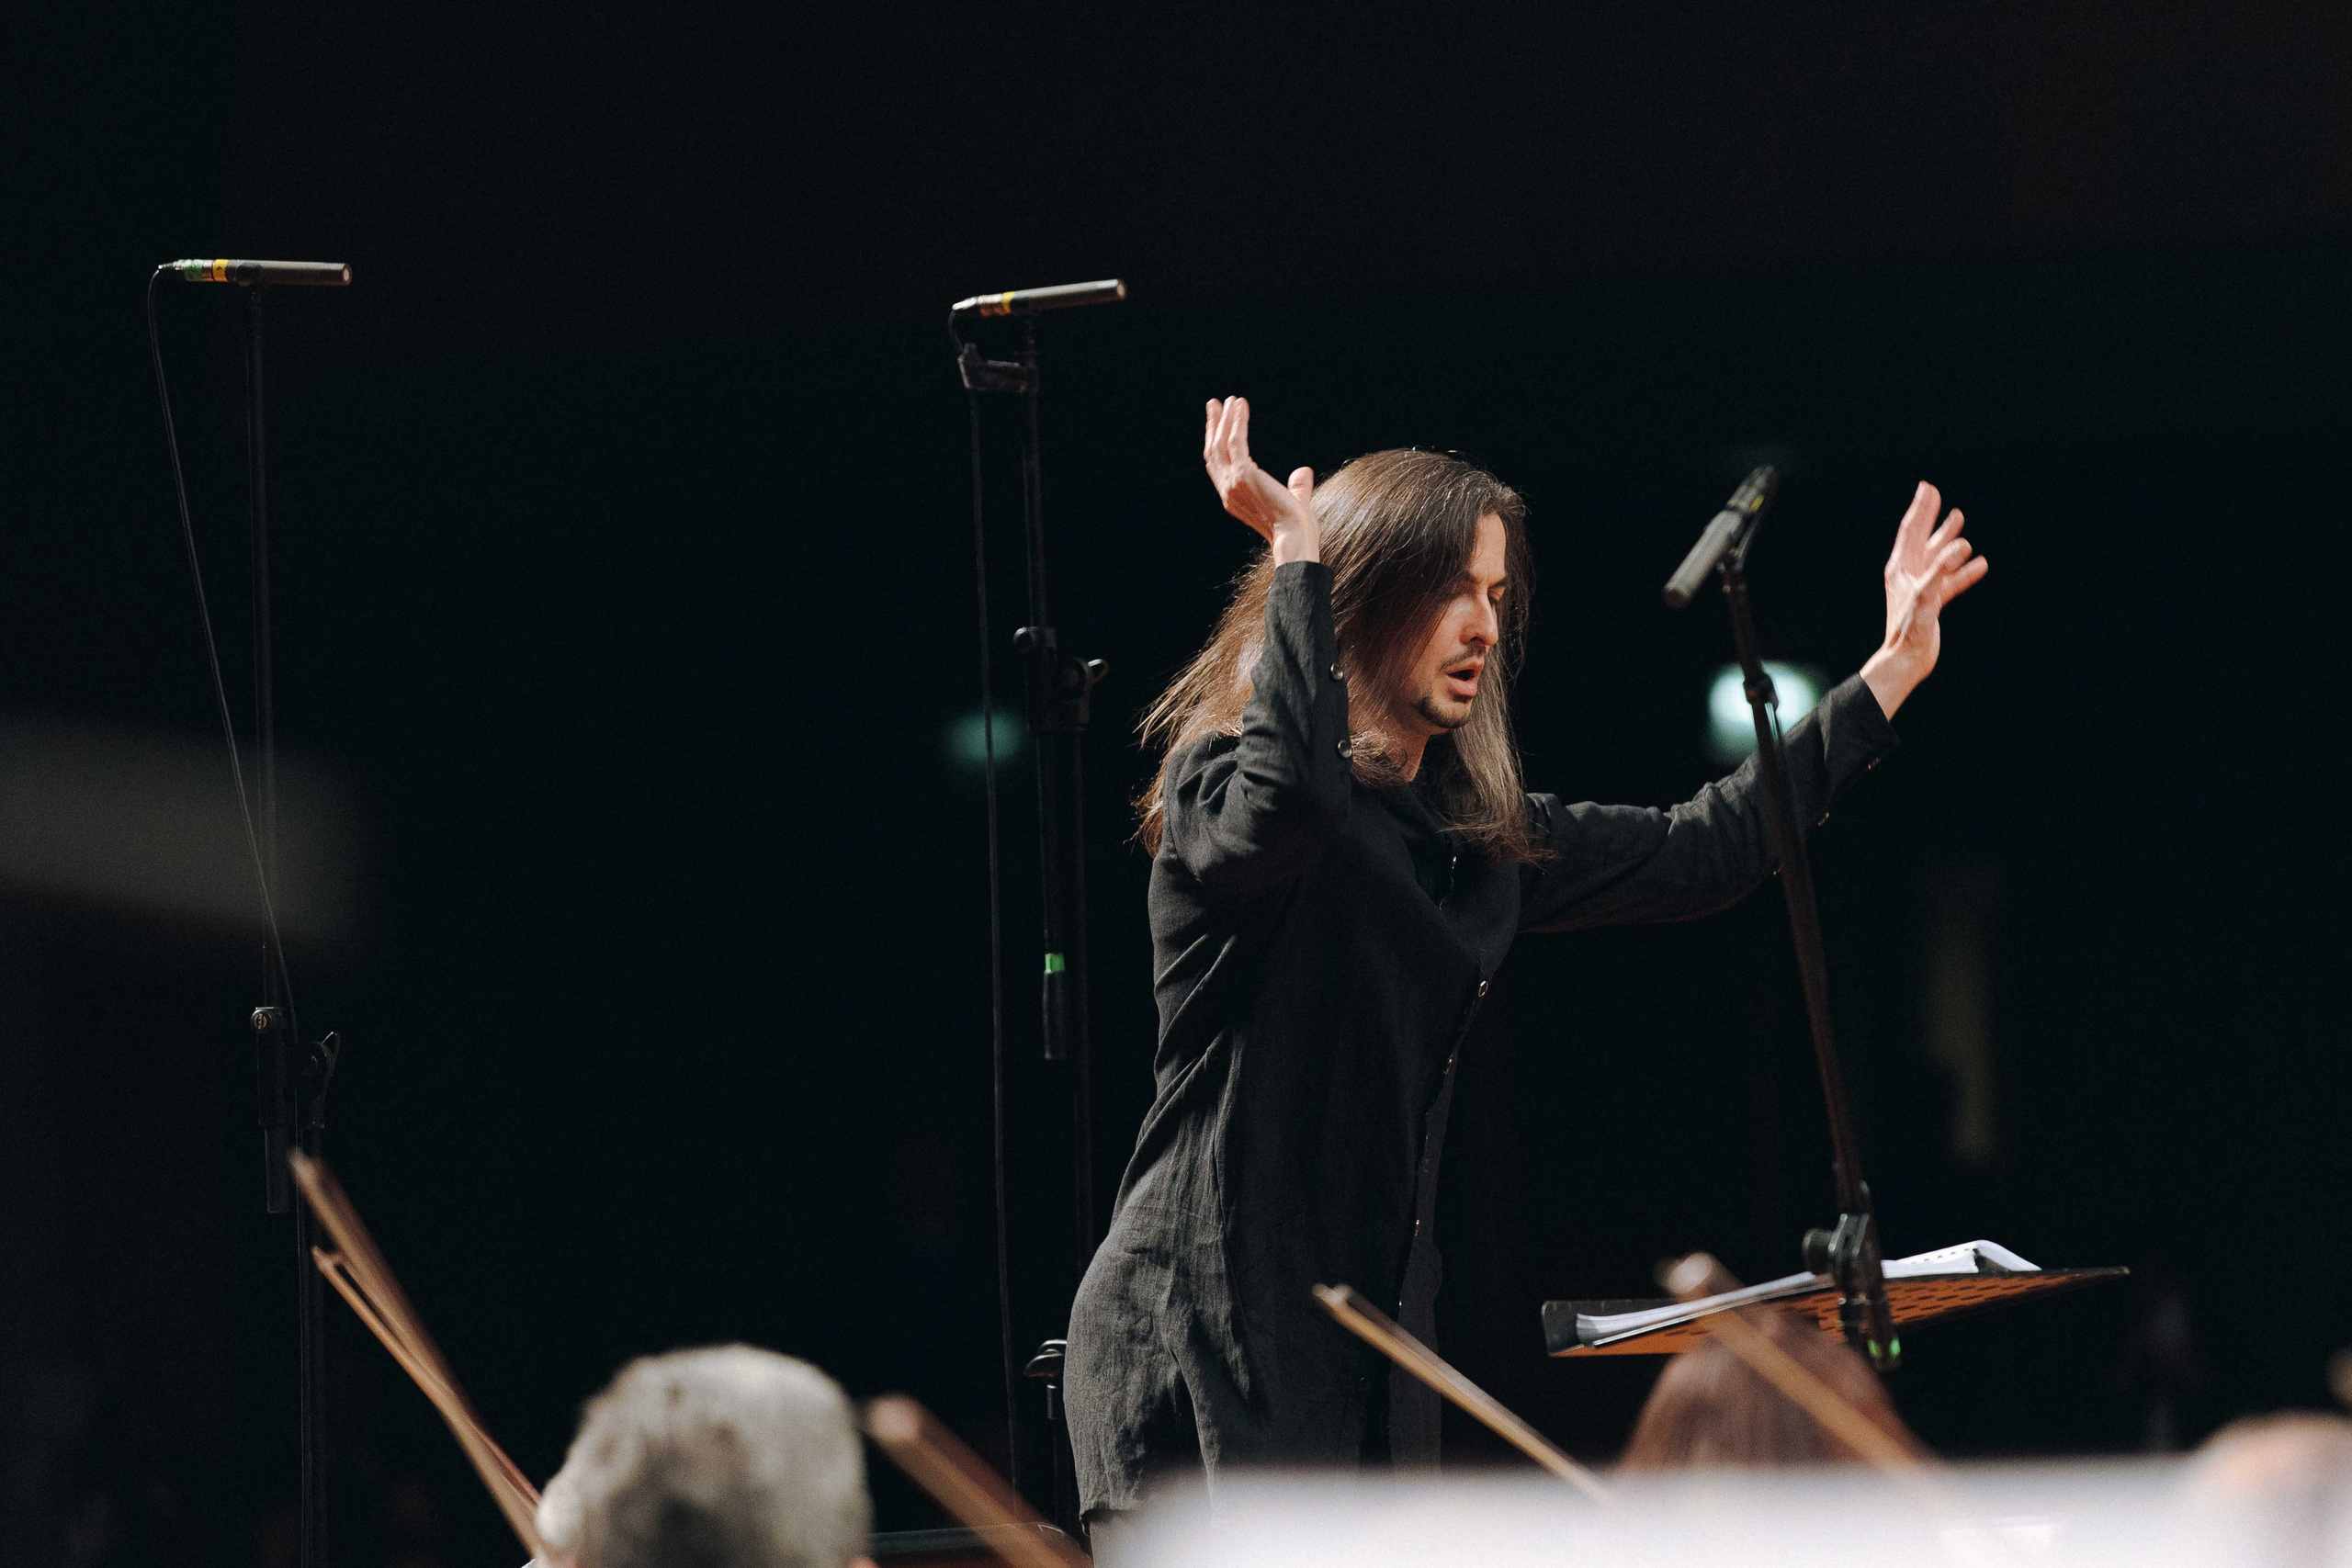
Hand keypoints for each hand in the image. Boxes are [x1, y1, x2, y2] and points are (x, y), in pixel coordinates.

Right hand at [1204, 396, 1318, 564]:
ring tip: (1230, 400)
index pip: (1219, 466)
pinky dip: (1237, 421)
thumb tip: (1303, 472)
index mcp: (1234, 499)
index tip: (1220, 424)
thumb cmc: (1298, 528)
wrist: (1296, 538)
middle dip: (1213, 426)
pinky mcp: (1243, 474)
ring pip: (1220, 444)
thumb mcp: (1296, 502)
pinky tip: (1240, 405)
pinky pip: (1236, 441)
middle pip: (1213, 452)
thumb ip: (1297, 487)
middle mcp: (1228, 491)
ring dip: (1224, 420)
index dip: (1217, 444)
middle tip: (1214, 404)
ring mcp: (1232, 483)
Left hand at [1861, 481, 1987, 717]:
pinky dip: (1963, 570)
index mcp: (1900, 568)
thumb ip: (1942, 570)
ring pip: (1936, 555)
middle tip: (1937, 494)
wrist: (1907, 660)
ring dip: (1947, 538)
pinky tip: (1979, 563)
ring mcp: (1919, 586)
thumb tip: (1961, 546)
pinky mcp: (1931, 601)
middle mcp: (1907, 574)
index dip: (1922, 509)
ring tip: (1959, 518)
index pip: (1911, 530)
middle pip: (1921, 537)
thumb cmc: (1910, 630)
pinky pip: (1949, 580)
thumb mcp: (1927, 597)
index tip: (1928, 488)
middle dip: (1931, 516)